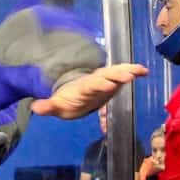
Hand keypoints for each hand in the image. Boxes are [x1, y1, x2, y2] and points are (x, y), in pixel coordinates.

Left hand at [30, 64, 147, 118]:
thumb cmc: (68, 100)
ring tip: (139, 70)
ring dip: (127, 72)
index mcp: (82, 88)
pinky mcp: (113, 83)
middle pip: (106, 77)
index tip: (107, 84)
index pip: (90, 85)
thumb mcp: (57, 105)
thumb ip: (48, 106)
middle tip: (128, 76)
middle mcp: (95, 82)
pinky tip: (144, 72)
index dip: (98, 85)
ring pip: (116, 74)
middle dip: (116, 76)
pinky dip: (133, 72)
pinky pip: (123, 76)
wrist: (74, 93)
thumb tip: (35, 108)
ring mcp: (105, 81)